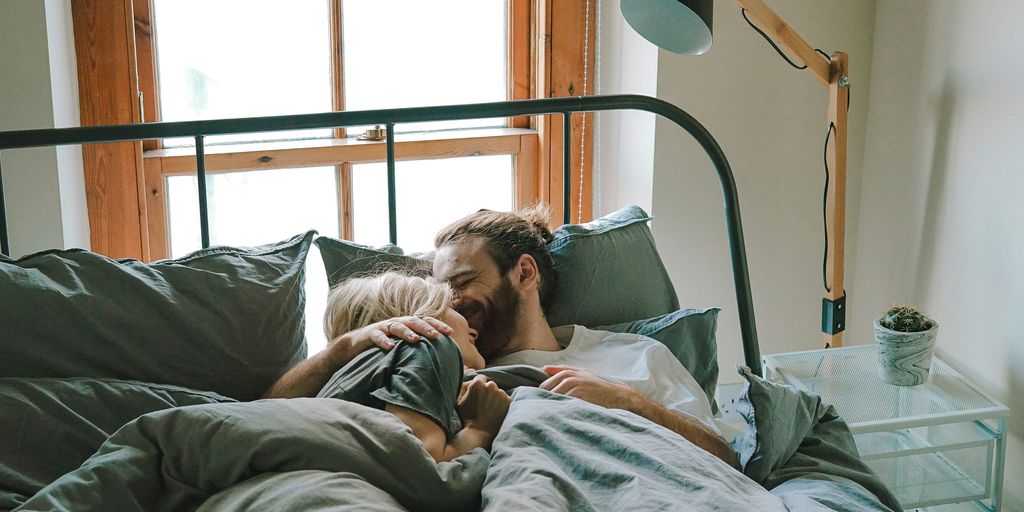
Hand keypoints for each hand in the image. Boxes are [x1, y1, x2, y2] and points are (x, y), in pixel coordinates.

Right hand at [325, 315, 451, 367]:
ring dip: (407, 332)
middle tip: (437, 336)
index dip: (437, 325)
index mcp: (407, 325)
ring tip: (416, 340)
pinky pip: (378, 336)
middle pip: (414, 321)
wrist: (355, 346)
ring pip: (397, 326)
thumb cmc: (383, 348)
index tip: (450, 333)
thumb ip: (417, 348)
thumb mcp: (402, 347)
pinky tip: (391, 347)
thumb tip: (439, 360)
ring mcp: (383, 327)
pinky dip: (384, 341)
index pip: (425, 321)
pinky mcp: (370, 334)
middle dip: (426, 328)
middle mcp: (397, 323)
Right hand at [457, 376, 510, 437]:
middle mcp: (491, 385)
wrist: (479, 433)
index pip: (480, 379)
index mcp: (477, 383)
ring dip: (496, 398)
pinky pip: (506, 399)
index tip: (478, 396)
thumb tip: (469, 381)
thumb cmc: (467, 418)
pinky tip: (497, 412)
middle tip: (484, 404)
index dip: (479, 387)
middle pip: (490, 385)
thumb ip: (463, 387)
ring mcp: (501, 393)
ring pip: (499, 392)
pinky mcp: (509, 401)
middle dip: (488, 392)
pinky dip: (503, 404)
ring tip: (490, 410)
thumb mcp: (459, 401)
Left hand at [540, 366, 639, 410]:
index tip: (538, 402)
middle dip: (543, 401)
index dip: (540, 394)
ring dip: (549, 407)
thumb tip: (543, 368)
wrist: (617, 396)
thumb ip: (562, 370)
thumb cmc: (598, 386)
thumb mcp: (582, 374)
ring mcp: (574, 389)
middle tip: (541, 411)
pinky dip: (560, 411)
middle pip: (546, 392)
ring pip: (553, 399)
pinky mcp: (579, 399)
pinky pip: (563, 406)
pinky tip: (559, 417)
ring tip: (548, 416)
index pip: (545, 384)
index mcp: (568, 373)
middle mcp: (569, 379)